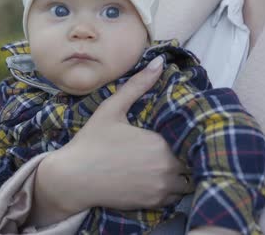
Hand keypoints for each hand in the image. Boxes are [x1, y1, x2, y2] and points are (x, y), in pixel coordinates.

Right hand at [29, 57, 190, 225]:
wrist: (72, 179)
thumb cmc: (91, 142)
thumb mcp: (112, 108)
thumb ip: (138, 85)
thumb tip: (159, 61)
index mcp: (160, 144)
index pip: (190, 139)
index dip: (188, 135)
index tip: (181, 130)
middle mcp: (166, 169)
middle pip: (192, 162)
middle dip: (187, 154)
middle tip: (178, 145)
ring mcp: (159, 190)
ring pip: (187, 183)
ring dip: (182, 174)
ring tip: (170, 162)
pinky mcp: (151, 204)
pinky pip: (174, 198)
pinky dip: (170, 190)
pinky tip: (157, 178)